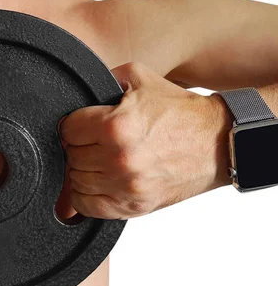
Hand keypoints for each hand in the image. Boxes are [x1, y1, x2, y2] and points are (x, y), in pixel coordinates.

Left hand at [60, 62, 231, 219]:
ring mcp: (126, 186)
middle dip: (79, 147)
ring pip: (76, 181)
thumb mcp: (141, 79)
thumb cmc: (179, 112)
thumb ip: (104, 79)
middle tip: (94, 143)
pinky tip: (98, 183)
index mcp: (116, 125)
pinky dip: (85, 196)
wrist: (218, 142)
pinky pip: (87, 206)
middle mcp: (119, 158)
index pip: (67, 130)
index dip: (73, 126)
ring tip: (99, 162)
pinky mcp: (133, 206)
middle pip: (71, 156)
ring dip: (83, 171)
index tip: (81, 127)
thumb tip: (77, 92)